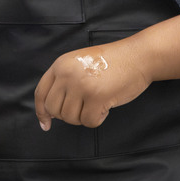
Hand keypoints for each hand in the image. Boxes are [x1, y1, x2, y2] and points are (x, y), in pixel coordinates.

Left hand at [34, 37, 150, 130]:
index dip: (42, 112)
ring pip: (70, 118)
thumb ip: (64, 80)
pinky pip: (89, 122)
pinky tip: (107, 105)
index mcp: (61, 64)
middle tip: (84, 107)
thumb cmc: (112, 62)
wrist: (138, 56)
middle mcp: (67, 74)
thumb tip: (51, 111)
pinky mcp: (96, 97)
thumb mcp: (79, 64)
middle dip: (68, 115)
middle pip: (54, 109)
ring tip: (98, 101)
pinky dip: (98, 118)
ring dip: (84, 116)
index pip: (41, 93)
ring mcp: (81, 85)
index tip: (46, 124)